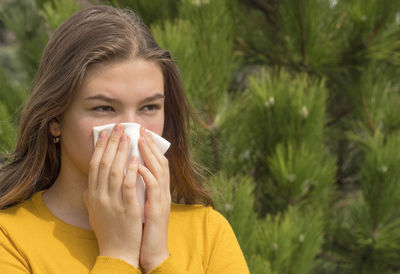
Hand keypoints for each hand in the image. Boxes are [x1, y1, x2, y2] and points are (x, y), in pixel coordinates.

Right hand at [83, 124, 142, 267]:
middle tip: (119, 127)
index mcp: (92, 195)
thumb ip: (89, 199)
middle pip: (104, 164)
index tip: (105, 133)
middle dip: (112, 143)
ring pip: (115, 171)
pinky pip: (128, 186)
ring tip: (128, 137)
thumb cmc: (108, 231)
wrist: (117, 252)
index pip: (94, 165)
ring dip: (122, 151)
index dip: (100, 147)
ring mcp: (113, 202)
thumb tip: (85, 188)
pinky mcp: (127, 209)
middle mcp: (99, 196)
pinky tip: (136, 158)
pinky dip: (131, 171)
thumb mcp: (94, 214)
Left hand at [138, 127, 170, 271]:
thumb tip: (123, 179)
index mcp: (157, 190)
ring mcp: (162, 199)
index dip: (148, 148)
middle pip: (159, 162)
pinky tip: (137, 165)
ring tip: (140, 139)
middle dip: (150, 145)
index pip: (155, 163)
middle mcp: (162, 191)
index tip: (138, 133)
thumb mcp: (138, 204)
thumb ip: (134, 190)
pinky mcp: (158, 209)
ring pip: (159, 170)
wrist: (150, 250)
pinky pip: (153, 188)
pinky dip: (146, 174)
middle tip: (140, 129)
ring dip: (149, 154)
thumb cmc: (142, 228)